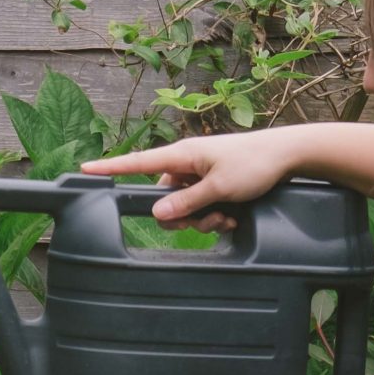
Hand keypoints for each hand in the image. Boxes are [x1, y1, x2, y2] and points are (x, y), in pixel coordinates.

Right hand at [77, 129, 301, 236]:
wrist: (287, 156)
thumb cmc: (254, 163)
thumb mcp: (219, 187)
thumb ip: (187, 202)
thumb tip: (157, 214)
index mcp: (183, 155)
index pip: (139, 163)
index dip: (111, 168)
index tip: (85, 170)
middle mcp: (188, 163)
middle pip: (164, 198)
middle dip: (183, 216)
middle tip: (208, 219)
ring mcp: (200, 173)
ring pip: (184, 207)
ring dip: (203, 218)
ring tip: (226, 215)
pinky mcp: (213, 182)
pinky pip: (201, 206)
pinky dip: (214, 214)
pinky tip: (232, 215)